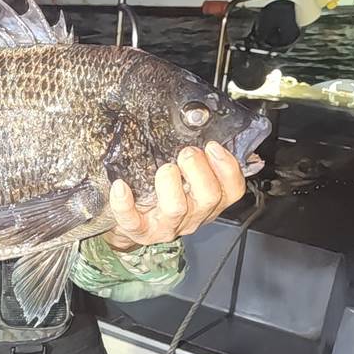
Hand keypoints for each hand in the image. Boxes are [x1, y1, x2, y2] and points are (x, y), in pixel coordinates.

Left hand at [105, 137, 247, 252]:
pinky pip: (132, 220)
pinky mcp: (140, 231)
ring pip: (176, 208)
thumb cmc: (163, 191)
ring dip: (169, 181)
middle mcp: (192, 215)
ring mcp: (167, 226)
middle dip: (198, 168)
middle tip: (186, 153)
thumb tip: (204, 122)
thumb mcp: (188, 174)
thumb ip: (200, 155)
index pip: (233, 190)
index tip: (212, 146)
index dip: (228, 168)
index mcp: (208, 200)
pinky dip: (125, 203)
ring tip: (164, 168)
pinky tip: (121, 186)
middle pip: (209, 197)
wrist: (134, 222)